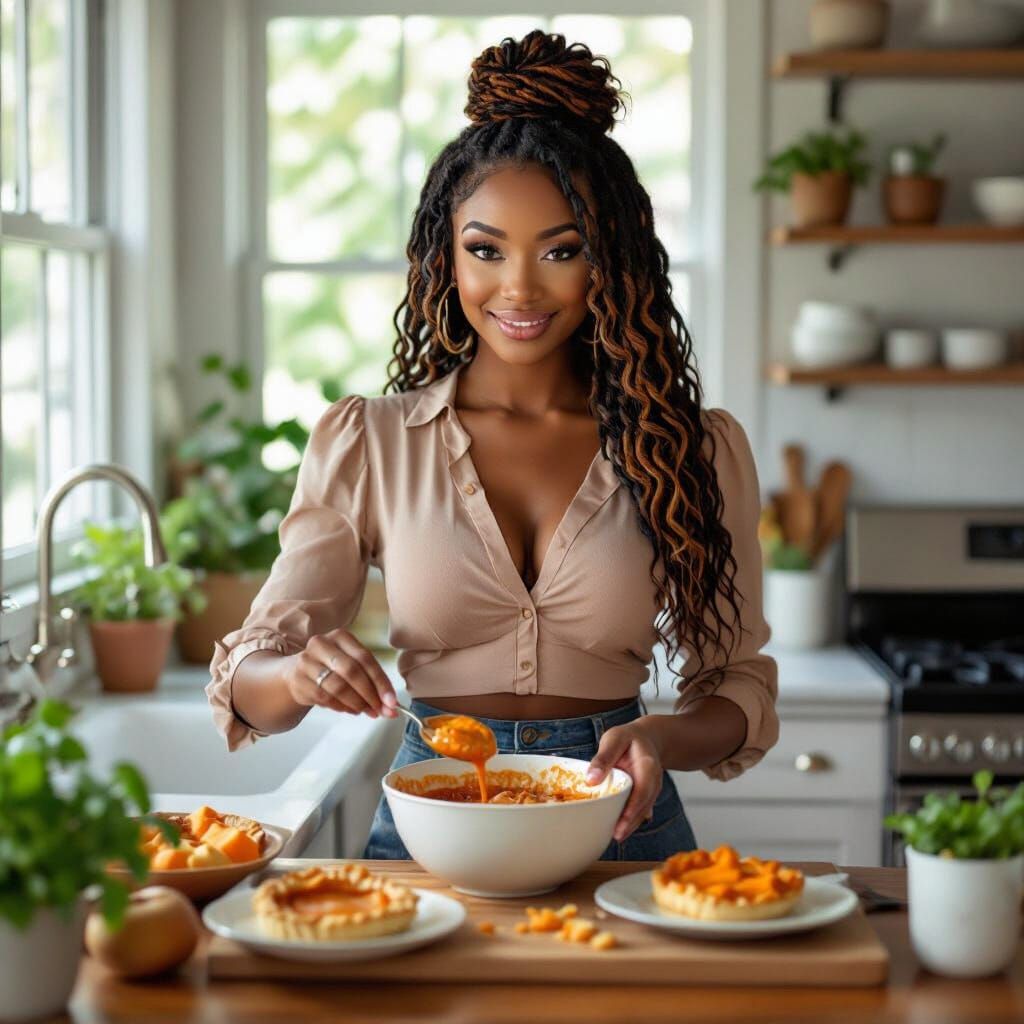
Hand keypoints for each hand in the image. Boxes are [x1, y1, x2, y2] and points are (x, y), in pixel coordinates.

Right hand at [285, 629, 397, 718]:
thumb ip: (371, 681)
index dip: (381, 682)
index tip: (392, 701)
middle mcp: (322, 644)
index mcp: (341, 636)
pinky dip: (341, 707)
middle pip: (352, 671)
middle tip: (380, 710)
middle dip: (370, 694)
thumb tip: (391, 706)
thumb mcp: (350, 664)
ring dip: (357, 703)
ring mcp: (307, 661)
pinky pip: (325, 698)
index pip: (365, 658)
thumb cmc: (331, 668)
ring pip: (338, 687)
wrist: (296, 673)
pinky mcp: (298, 680)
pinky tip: (350, 709)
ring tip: (366, 711)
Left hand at [585, 721, 662, 841]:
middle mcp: (654, 781)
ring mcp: (652, 790)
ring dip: (631, 824)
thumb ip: (603, 757)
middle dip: (631, 822)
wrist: (646, 739)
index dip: (633, 807)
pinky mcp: (645, 795)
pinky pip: (640, 810)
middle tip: (616, 835)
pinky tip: (620, 829)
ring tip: (616, 836)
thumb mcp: (614, 739)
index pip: (642, 790)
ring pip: (643, 810)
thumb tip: (590, 779)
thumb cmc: (628, 738)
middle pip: (644, 805)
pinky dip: (631, 820)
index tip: (622, 822)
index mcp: (647, 766)